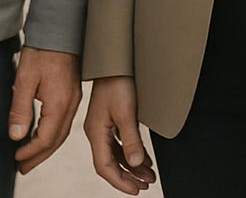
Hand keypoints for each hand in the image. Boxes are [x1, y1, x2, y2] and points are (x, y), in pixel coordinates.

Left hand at [7, 47, 81, 173]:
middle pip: (56, 140)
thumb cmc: (42, 50)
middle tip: (23, 167)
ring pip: (62, 132)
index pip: (46, 139)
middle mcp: (71, 104)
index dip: (30, 152)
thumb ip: (20, 109)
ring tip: (31, 155)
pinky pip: (64, 121)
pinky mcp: (73, 92)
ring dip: (46, 147)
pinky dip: (53, 133)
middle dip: (39, 156)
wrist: (60, 27)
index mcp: (59, 103)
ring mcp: (75, 98)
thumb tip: (16, 136)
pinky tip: (42, 133)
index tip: (16, 159)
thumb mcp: (25, 78)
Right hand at [84, 76, 156, 193]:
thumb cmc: (117, 82)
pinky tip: (144, 159)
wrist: (114, 60)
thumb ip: (130, 140)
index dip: (120, 182)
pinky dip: (131, 153)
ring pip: (116, 154)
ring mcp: (102, 125)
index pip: (105, 167)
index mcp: (95, 132)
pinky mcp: (110, 119)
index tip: (136, 190)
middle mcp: (96, 131)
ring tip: (149, 175)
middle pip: (110, 163)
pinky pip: (119, 143)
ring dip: (132, 166)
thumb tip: (135, 164)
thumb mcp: (126, 112)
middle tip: (146, 186)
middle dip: (128, 177)